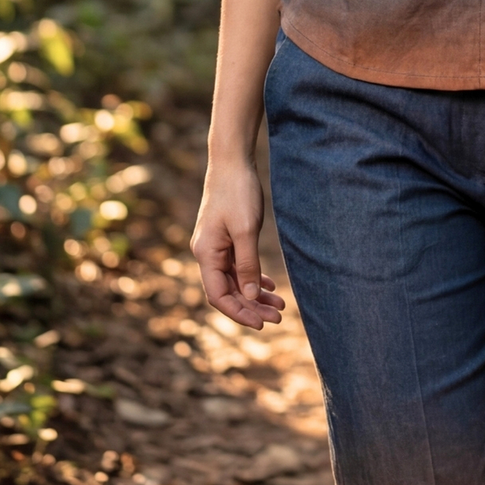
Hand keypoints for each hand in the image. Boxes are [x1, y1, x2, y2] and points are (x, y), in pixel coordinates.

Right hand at [190, 158, 285, 328]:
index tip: (262, 323)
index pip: (218, 295)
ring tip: (279, 306)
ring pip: (234, 280)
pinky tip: (268, 286)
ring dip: (255, 294)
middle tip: (279, 318)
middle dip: (251, 307)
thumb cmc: (238, 192)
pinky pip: (237, 266)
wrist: (232, 161)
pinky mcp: (225, 238)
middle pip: (228, 291)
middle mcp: (206, 253)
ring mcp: (215, 246)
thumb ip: (248, 264)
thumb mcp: (246, 229)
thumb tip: (250, 296)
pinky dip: (252, 277)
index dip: (239, 313)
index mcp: (205, 253)